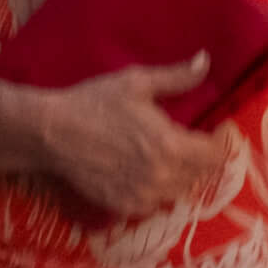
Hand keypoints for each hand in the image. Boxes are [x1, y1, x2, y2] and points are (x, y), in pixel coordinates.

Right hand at [36, 53, 228, 217]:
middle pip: (200, 174)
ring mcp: (143, 195)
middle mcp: (163, 176)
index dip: (218, 141)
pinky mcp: (124, 206)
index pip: (216, 154)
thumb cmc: (93, 103)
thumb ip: (176, 77)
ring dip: (178, 176)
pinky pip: (154, 204)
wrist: (50, 133)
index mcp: (172, 146)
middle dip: (198, 157)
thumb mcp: (135, 83)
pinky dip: (154, 192)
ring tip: (162, 157)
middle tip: (184, 141)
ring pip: (179, 190)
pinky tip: (141, 174)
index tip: (210, 130)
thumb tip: (205, 61)